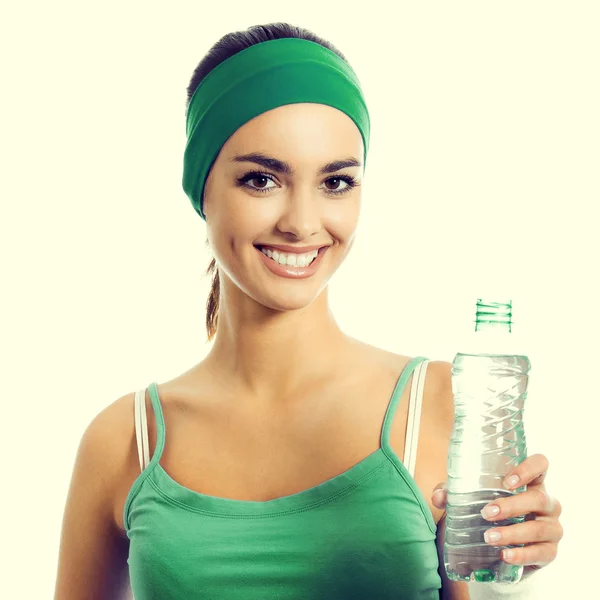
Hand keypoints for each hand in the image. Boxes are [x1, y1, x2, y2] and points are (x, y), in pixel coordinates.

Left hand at [432, 453, 563, 578]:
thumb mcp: (470, 498)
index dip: (529, 468)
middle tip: (487, 513)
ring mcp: (551, 527)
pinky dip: (522, 554)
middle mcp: (546, 502)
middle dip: (512, 506)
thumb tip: (439, 496)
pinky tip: (505, 555)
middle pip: (539, 499)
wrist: (498, 548)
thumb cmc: (489, 511)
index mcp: (530, 482)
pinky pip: (541, 553)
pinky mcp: (549, 551)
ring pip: (540, 528)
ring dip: (513, 533)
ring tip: (489, 537)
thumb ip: (453, 492)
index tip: (508, 481)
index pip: (541, 465)